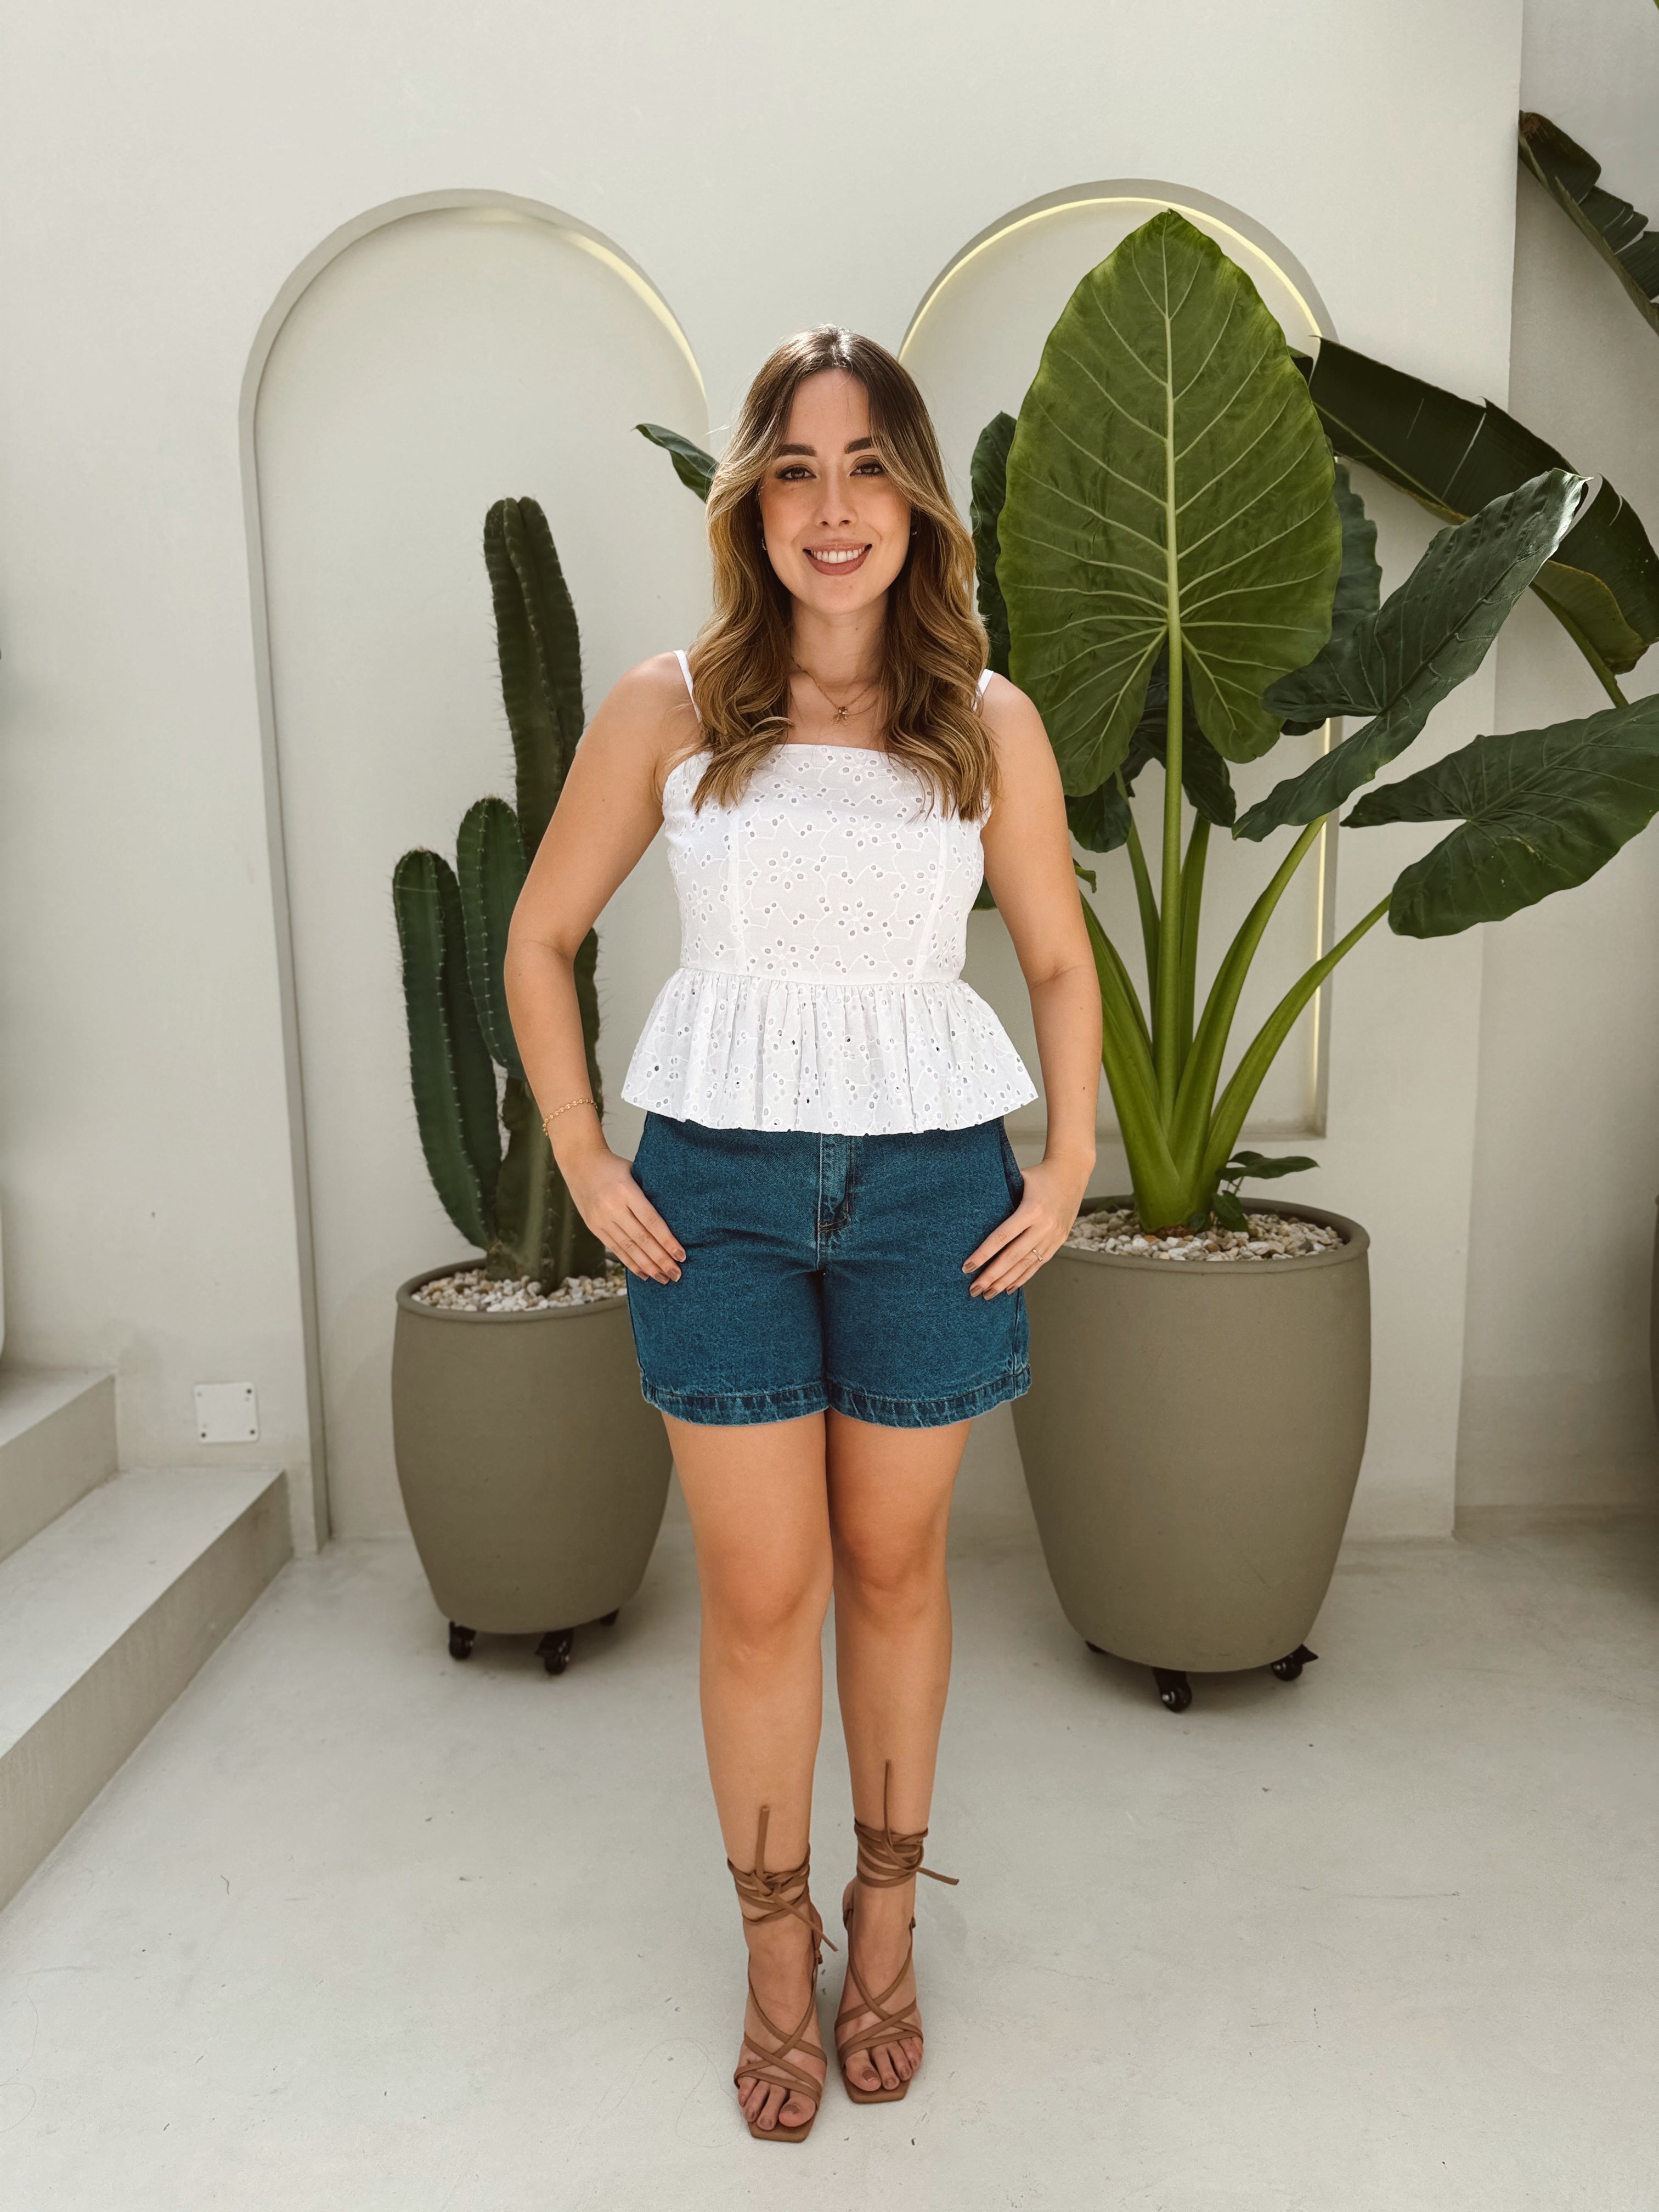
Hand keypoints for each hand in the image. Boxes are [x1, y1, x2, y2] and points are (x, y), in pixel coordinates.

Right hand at [561, 1139, 684, 1283]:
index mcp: (626, 1190)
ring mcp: (601, 1219)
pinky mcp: (594, 1227)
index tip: (681, 1255)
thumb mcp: (635, 1172)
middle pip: (641, 1239)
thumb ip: (651, 1193)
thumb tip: (677, 1216)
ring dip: (648, 1266)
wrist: (580, 1162)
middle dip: (661, 1260)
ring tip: (664, 1278)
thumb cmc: (614, 1166)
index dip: (667, 1241)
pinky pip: (615, 1249)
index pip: (651, 1221)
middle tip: (677, 1274)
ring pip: (628, 1248)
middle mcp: (612, 1207)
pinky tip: (644, 1273)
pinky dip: (630, 1263)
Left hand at [963, 1156, 1089, 1297]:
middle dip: (991, 1276)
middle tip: (974, 1289)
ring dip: (1005, 1282)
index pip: (1002, 1238)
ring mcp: (1053, 1236)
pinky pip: (1038, 1264)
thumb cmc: (1039, 1175)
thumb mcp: (1018, 1180)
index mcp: (1031, 1210)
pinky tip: (1009, 1288)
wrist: (1072, 1172)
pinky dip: (1023, 1277)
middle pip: (1013, 1257)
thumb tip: (972, 1210)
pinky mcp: (1059, 1241)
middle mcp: (1044, 1226)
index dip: (983, 1255)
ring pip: (1026, 1265)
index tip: (967, 1267)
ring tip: (988, 1294)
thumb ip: (1000, 1196)